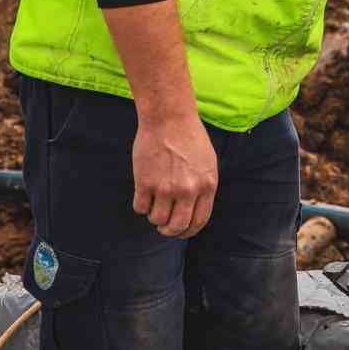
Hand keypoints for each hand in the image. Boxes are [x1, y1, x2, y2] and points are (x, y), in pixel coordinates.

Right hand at [131, 117, 218, 238]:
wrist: (169, 118)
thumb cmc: (189, 137)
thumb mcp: (208, 163)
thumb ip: (203, 187)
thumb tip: (194, 211)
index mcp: (207, 186)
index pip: (199, 221)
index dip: (188, 231)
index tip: (180, 231)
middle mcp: (188, 190)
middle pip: (177, 226)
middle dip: (169, 231)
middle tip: (163, 227)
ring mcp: (166, 188)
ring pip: (157, 219)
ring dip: (154, 217)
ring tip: (154, 204)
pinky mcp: (145, 182)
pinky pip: (140, 208)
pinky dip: (141, 206)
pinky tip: (143, 194)